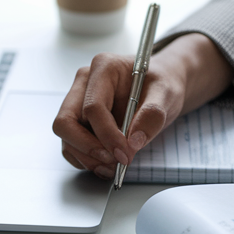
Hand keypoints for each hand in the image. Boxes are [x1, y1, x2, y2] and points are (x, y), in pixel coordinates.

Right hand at [53, 33, 232, 178]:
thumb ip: (153, 114)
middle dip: (88, 148)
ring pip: (66, 137)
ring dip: (87, 158)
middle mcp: (84, 84)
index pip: (92, 107)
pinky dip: (87, 160)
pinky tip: (108, 164)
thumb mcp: (167, 93)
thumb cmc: (161, 84)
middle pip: (66, 122)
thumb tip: (134, 141)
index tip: (125, 153)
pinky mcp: (79, 121)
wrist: (160, 88)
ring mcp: (78, 103)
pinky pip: (71, 145)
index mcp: (103, 67)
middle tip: (114, 161)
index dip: (107, 135)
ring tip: (115, 166)